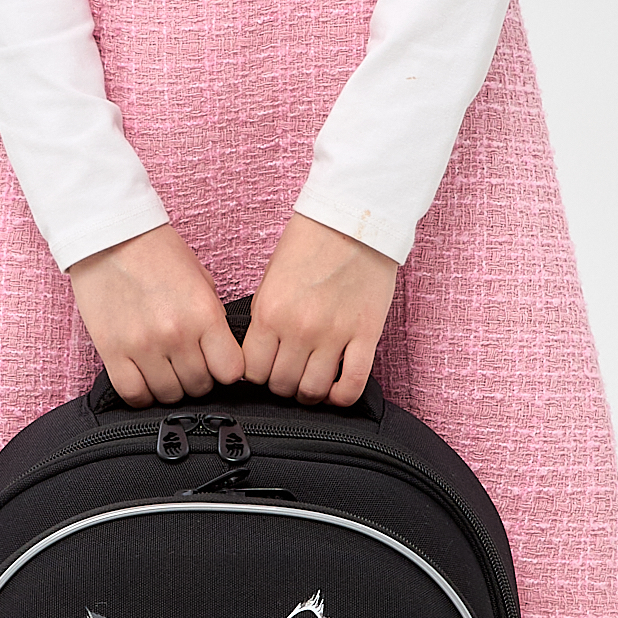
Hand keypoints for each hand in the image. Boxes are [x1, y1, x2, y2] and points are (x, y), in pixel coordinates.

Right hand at [68, 224, 242, 408]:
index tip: (218, 365)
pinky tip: (144, 378)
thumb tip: (221, 354)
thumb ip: (213, 319)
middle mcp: (176, 333)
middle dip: (198, 379)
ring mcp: (143, 345)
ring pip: (169, 395)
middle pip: (200, 386)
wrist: (109, 238)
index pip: (231, 372)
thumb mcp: (201, 280)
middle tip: (188, 364)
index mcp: (205, 313)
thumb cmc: (156, 253)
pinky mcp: (113, 352)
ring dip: (170, 387)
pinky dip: (142, 393)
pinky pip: (134, 394)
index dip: (226, 371)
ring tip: (164, 369)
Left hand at [245, 213, 397, 406]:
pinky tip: (336, 390)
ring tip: (311, 382)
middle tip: (289, 375)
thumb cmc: (311, 244)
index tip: (265, 370)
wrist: (352, 220)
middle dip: (281, 386)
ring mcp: (334, 334)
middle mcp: (299, 328)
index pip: (252, 371)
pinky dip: (341, 396)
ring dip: (309, 393)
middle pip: (281, 385)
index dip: (257, 375)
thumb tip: (261, 356)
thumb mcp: (270, 281)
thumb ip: (265, 321)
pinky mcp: (365, 335)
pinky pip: (351, 384)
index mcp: (269, 313)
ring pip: (313, 391)